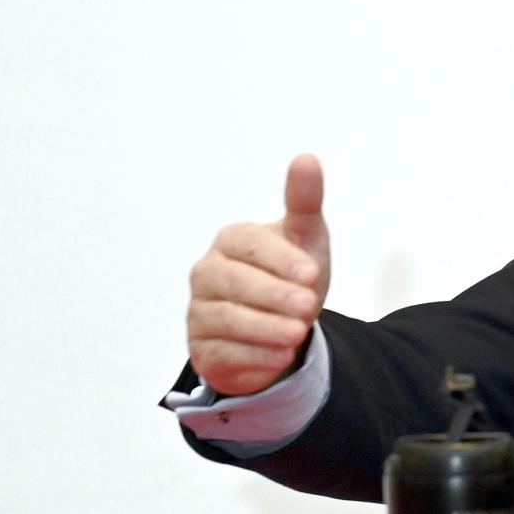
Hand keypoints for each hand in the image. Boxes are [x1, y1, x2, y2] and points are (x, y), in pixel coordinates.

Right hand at [186, 154, 331, 395]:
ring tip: (297, 335)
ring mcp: (200, 310)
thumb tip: (306, 158)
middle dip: (274, 296)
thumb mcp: (305, 239)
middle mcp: (208, 272)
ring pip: (226, 319)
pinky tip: (280, 356)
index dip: (281, 260)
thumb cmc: (292, 275)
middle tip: (309, 307)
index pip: (250, 245)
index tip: (312, 274)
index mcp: (232, 241)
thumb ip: (304, 202)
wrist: (284, 325)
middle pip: (234, 283)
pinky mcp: (201, 347)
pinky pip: (222, 352)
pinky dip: (254, 356)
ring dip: (264, 329)